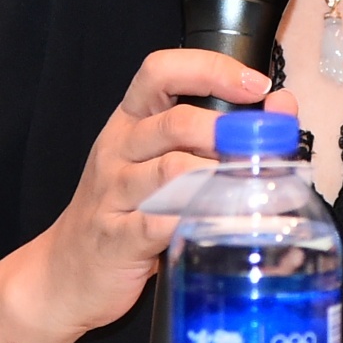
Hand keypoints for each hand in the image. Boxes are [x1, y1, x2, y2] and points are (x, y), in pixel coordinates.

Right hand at [0, 48, 291, 342]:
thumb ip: (213, 137)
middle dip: (228, 132)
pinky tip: (232, 225)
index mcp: (129, 123)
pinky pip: (163, 223)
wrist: (61, 273)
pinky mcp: (118, 239)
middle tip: (266, 149)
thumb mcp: (159, 164)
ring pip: (172, 172)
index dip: (211, 69)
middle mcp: (117, 150)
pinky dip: (204, 222)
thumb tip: (281, 108)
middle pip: (174, 122)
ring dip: (223, 177)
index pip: (160, 71)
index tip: (256, 84)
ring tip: (257, 187)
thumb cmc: (122, 213)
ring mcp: (114, 195)